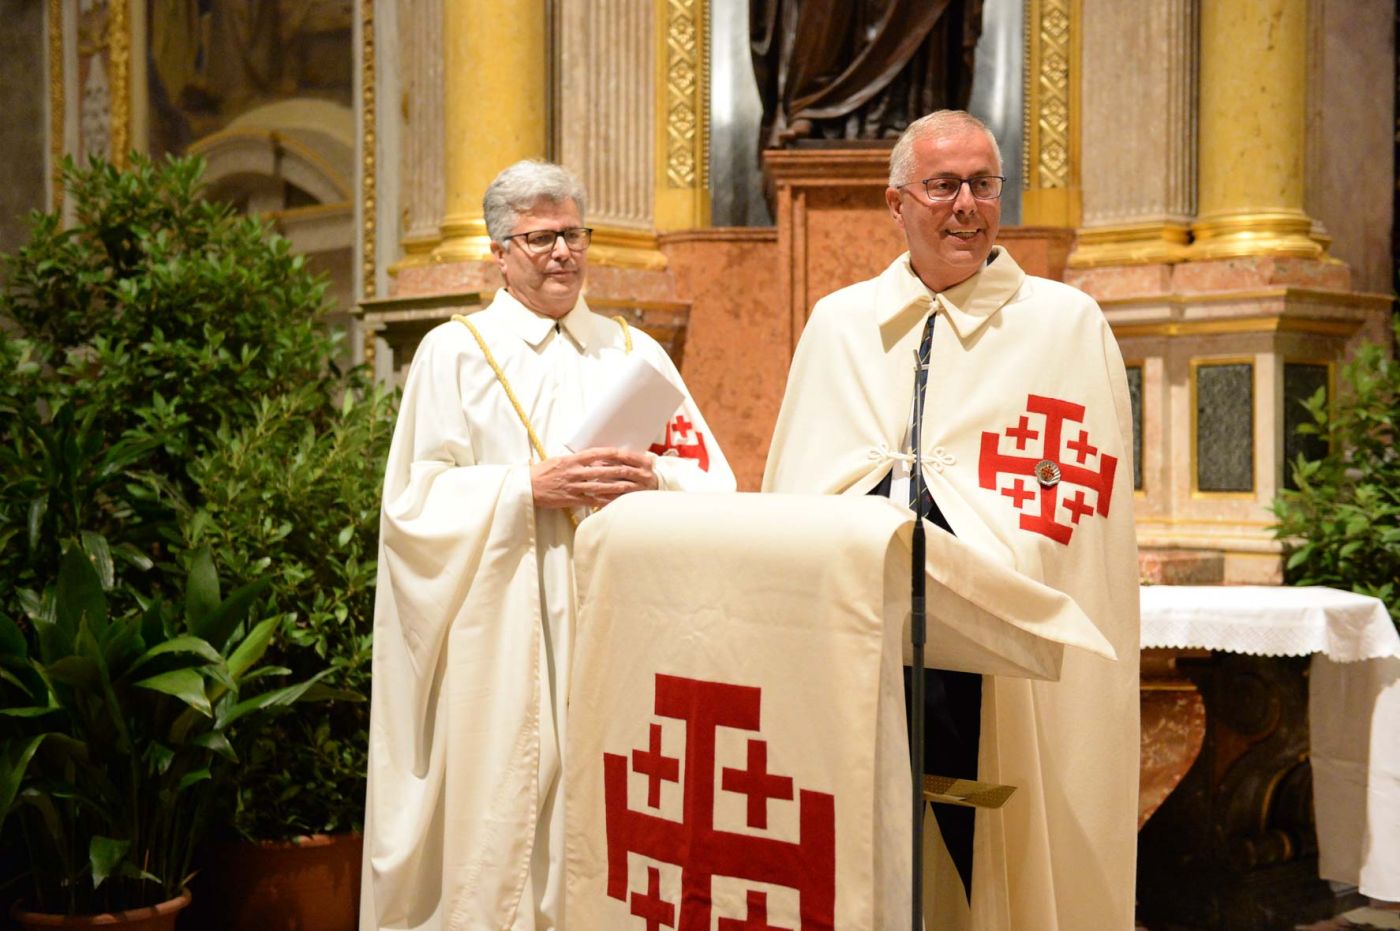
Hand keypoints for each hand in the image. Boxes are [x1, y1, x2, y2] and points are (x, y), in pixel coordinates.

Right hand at [530, 447, 657, 508]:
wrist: (526, 487)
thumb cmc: (542, 472)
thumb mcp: (558, 460)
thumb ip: (576, 459)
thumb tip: (595, 457)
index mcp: (572, 459)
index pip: (598, 453)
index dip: (615, 453)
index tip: (628, 453)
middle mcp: (575, 471)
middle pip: (604, 469)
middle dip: (623, 470)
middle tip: (637, 471)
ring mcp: (574, 485)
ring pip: (601, 486)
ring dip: (618, 487)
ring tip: (633, 487)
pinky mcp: (571, 499)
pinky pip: (591, 501)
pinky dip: (604, 502)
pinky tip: (615, 503)